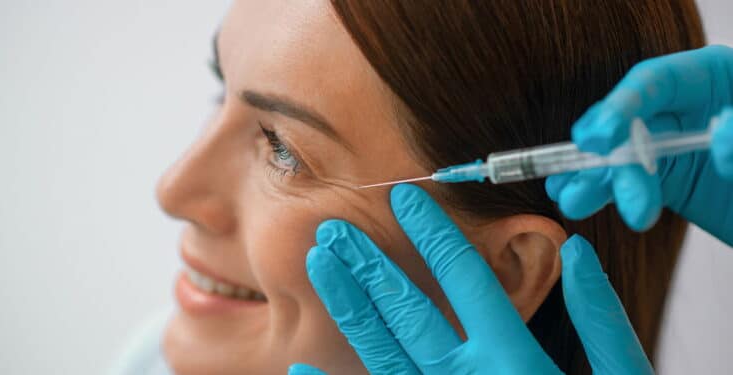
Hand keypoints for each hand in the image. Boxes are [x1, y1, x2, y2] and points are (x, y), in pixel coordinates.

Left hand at [289, 184, 650, 374]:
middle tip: (335, 227)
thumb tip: (577, 250)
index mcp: (515, 361)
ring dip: (350, 305)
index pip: (466, 278)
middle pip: (410, 310)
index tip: (404, 196)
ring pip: (382, 352)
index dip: (434, 231)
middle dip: (369, 263)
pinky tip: (296, 368)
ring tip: (320, 265)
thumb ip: (603, 321)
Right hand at [545, 45, 732, 243]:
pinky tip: (576, 198)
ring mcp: (675, 144)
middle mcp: (687, 107)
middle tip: (614, 198)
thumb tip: (719, 134)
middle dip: (615, 161)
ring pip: (622, 156)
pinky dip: (601, 192)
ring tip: (574, 202)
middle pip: (631, 125)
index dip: (619, 107)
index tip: (599, 138)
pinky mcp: (671, 179)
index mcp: (714, 77)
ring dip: (597, 180)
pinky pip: (629, 183)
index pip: (654, 81)